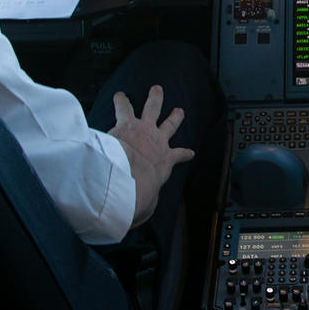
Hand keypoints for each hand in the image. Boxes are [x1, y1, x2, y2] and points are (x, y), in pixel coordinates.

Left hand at [107, 85, 194, 227]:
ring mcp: (144, 128)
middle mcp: (158, 141)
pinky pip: (124, 107)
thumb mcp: (147, 205)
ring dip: (155, 98)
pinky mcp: (126, 123)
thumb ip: (143, 208)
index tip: (190, 152)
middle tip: (178, 110)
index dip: (185, 154)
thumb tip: (137, 219)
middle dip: (174, 117)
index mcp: (166, 161)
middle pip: (170, 125)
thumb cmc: (140, 193)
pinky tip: (118, 94)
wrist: (131, 177)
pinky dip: (121, 100)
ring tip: (157, 89)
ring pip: (152, 108)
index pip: (179, 156)